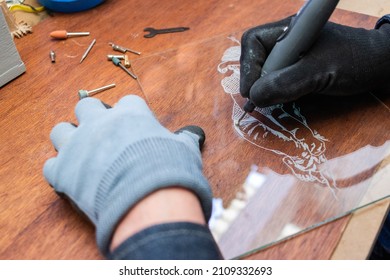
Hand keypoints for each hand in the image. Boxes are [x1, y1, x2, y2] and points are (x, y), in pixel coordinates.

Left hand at [43, 95, 211, 255]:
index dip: (131, 115)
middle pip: (86, 106)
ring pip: (60, 131)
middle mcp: (99, 123)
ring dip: (69, 140)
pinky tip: (72, 179)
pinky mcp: (63, 172)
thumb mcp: (185, 151)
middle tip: (102, 134)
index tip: (135, 127)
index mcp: (130, 114)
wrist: (148, 201)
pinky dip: (60, 172)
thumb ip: (185, 139)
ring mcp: (77, 146)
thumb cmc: (170, 171)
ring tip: (82, 153)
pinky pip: (51, 166)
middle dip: (93, 117)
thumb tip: (195, 134)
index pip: (127, 102)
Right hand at [240, 17, 389, 106]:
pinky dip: (274, 93)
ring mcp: (292, 56)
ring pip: (264, 72)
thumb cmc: (355, 61)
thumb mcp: (319, 72)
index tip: (250, 92)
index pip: (254, 41)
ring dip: (263, 89)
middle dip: (253, 79)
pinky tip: (278, 102)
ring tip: (266, 104)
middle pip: (255, 57)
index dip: (248, 67)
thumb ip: (286, 83)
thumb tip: (254, 96)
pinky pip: (277, 81)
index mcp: (290, 30)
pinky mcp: (298, 70)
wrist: (381, 67)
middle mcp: (287, 41)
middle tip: (257, 102)